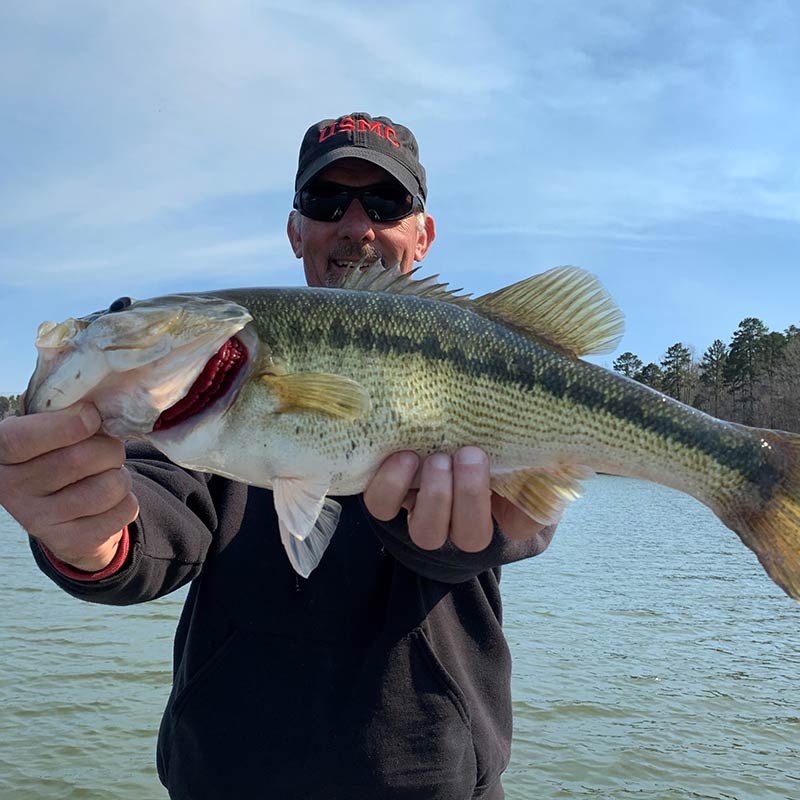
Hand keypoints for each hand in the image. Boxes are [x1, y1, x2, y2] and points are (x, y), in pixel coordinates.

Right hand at [0, 402, 138, 570]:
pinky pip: (124, 510)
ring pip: (108, 486)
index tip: (92, 416)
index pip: (21, 439)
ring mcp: (39, 522)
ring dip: (122, 474)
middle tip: (108, 449)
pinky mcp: (70, 543)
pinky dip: (128, 499)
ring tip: (108, 474)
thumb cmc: (58, 456)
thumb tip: (95, 406)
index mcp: (1, 455)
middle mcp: (11, 491)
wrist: (63, 513)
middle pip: (79, 459)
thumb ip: (63, 415)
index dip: (66, 425)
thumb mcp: (48, 431)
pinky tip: (110, 500)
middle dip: (109, 447)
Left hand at [363, 446, 553, 551]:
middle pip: (470, 536)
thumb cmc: (483, 447)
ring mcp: (423, 520)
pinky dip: (391, 484)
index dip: (525, 508)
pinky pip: (382, 506)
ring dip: (435, 495)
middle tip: (469, 453)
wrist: (432, 436)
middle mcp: (463, 531)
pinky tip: (404, 457)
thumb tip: (555, 460)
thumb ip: (540, 458)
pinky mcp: (387, 504)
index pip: (525, 524)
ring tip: (437, 459)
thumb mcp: (520, 451)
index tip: (516, 472)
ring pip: (427, 532)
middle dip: (471, 496)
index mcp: (506, 517)